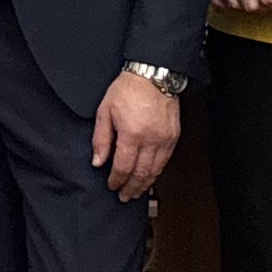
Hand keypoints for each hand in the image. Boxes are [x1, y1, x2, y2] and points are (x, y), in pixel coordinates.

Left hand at [90, 76, 179, 201]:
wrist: (153, 74)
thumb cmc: (128, 89)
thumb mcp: (105, 111)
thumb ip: (101, 139)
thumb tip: (98, 161)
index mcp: (131, 134)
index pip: (123, 167)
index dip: (116, 180)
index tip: (112, 186)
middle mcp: (150, 139)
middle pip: (141, 173)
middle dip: (131, 188)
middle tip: (124, 196)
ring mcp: (164, 139)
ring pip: (155, 170)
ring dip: (145, 184)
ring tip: (137, 192)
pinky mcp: (174, 136)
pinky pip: (166, 161)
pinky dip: (157, 172)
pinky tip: (150, 177)